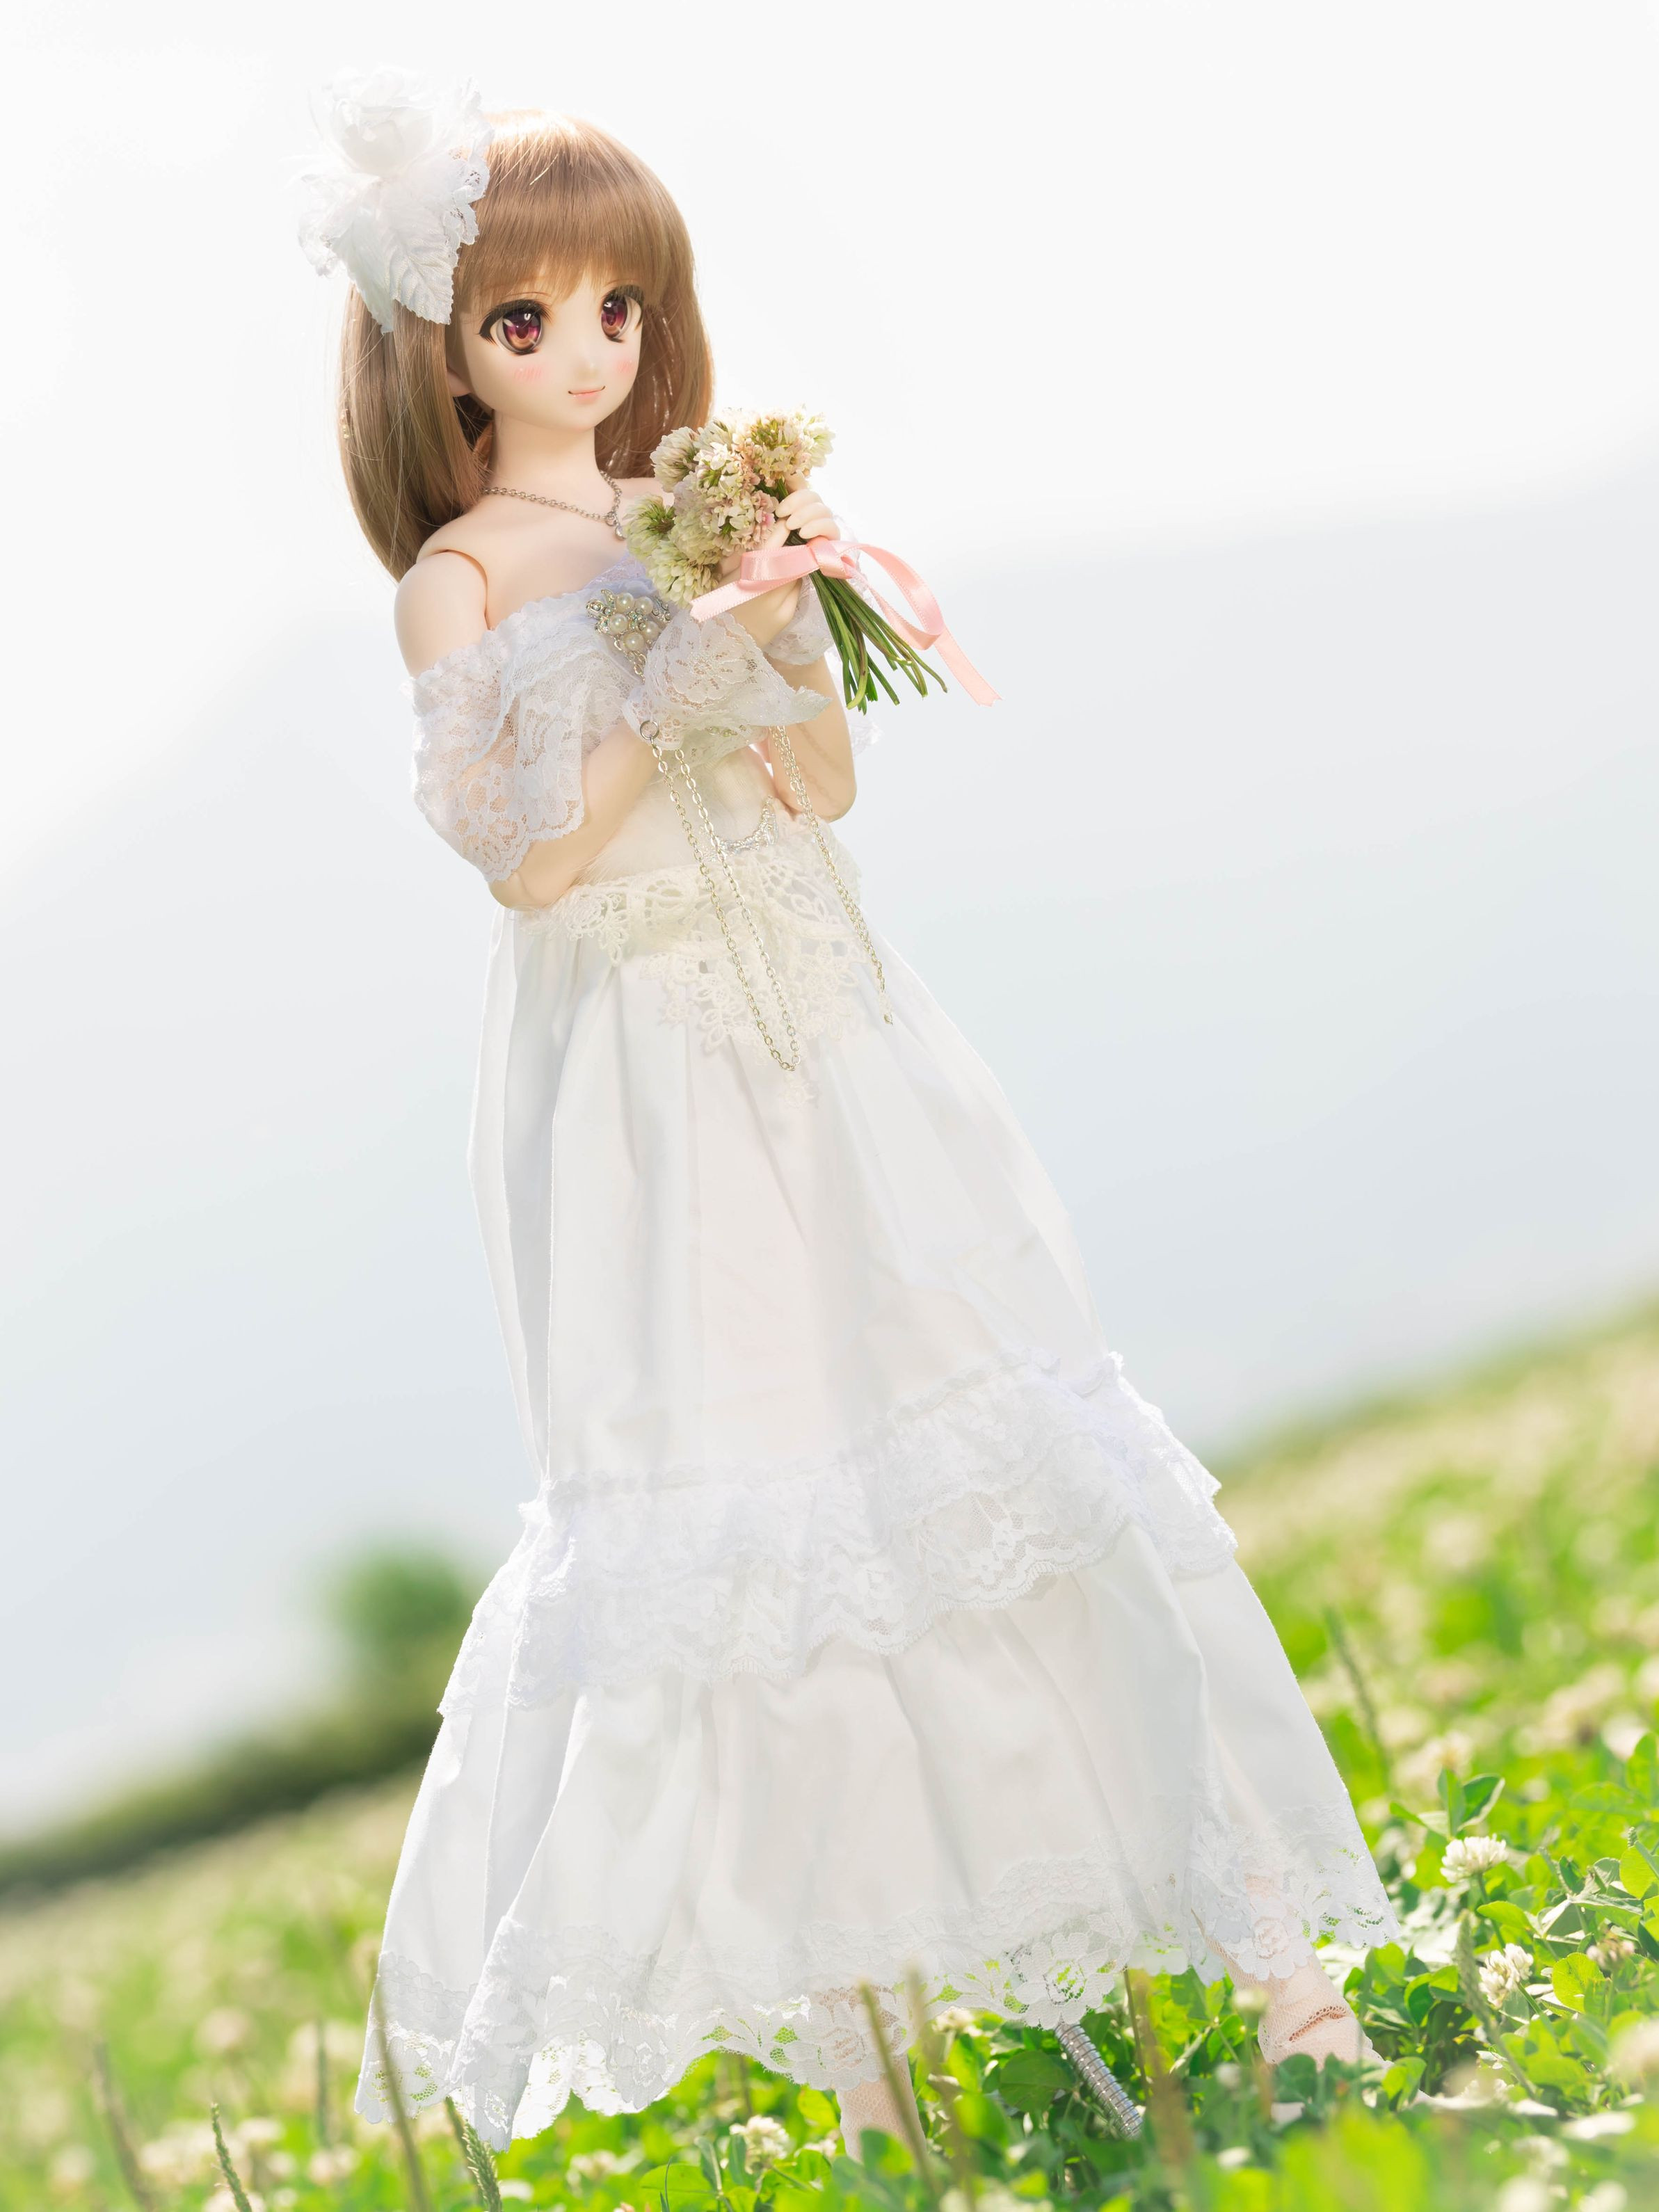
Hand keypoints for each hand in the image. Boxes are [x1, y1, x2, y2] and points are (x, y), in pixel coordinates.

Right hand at [717, 477, 838, 646]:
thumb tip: (761, 532)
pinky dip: (792, 584)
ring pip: (796, 574)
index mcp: (747, 575)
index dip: (781, 531)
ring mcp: (779, 604)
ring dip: (792, 567)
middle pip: (789, 560)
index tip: (785, 521)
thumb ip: (742, 554)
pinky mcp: (786, 615)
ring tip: (781, 566)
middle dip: (790, 549)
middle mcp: (766, 589)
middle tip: (788, 540)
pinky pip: (796, 592)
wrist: (726, 642)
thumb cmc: (721, 604)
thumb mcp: (725, 575)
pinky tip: (781, 586)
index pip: (772, 546)